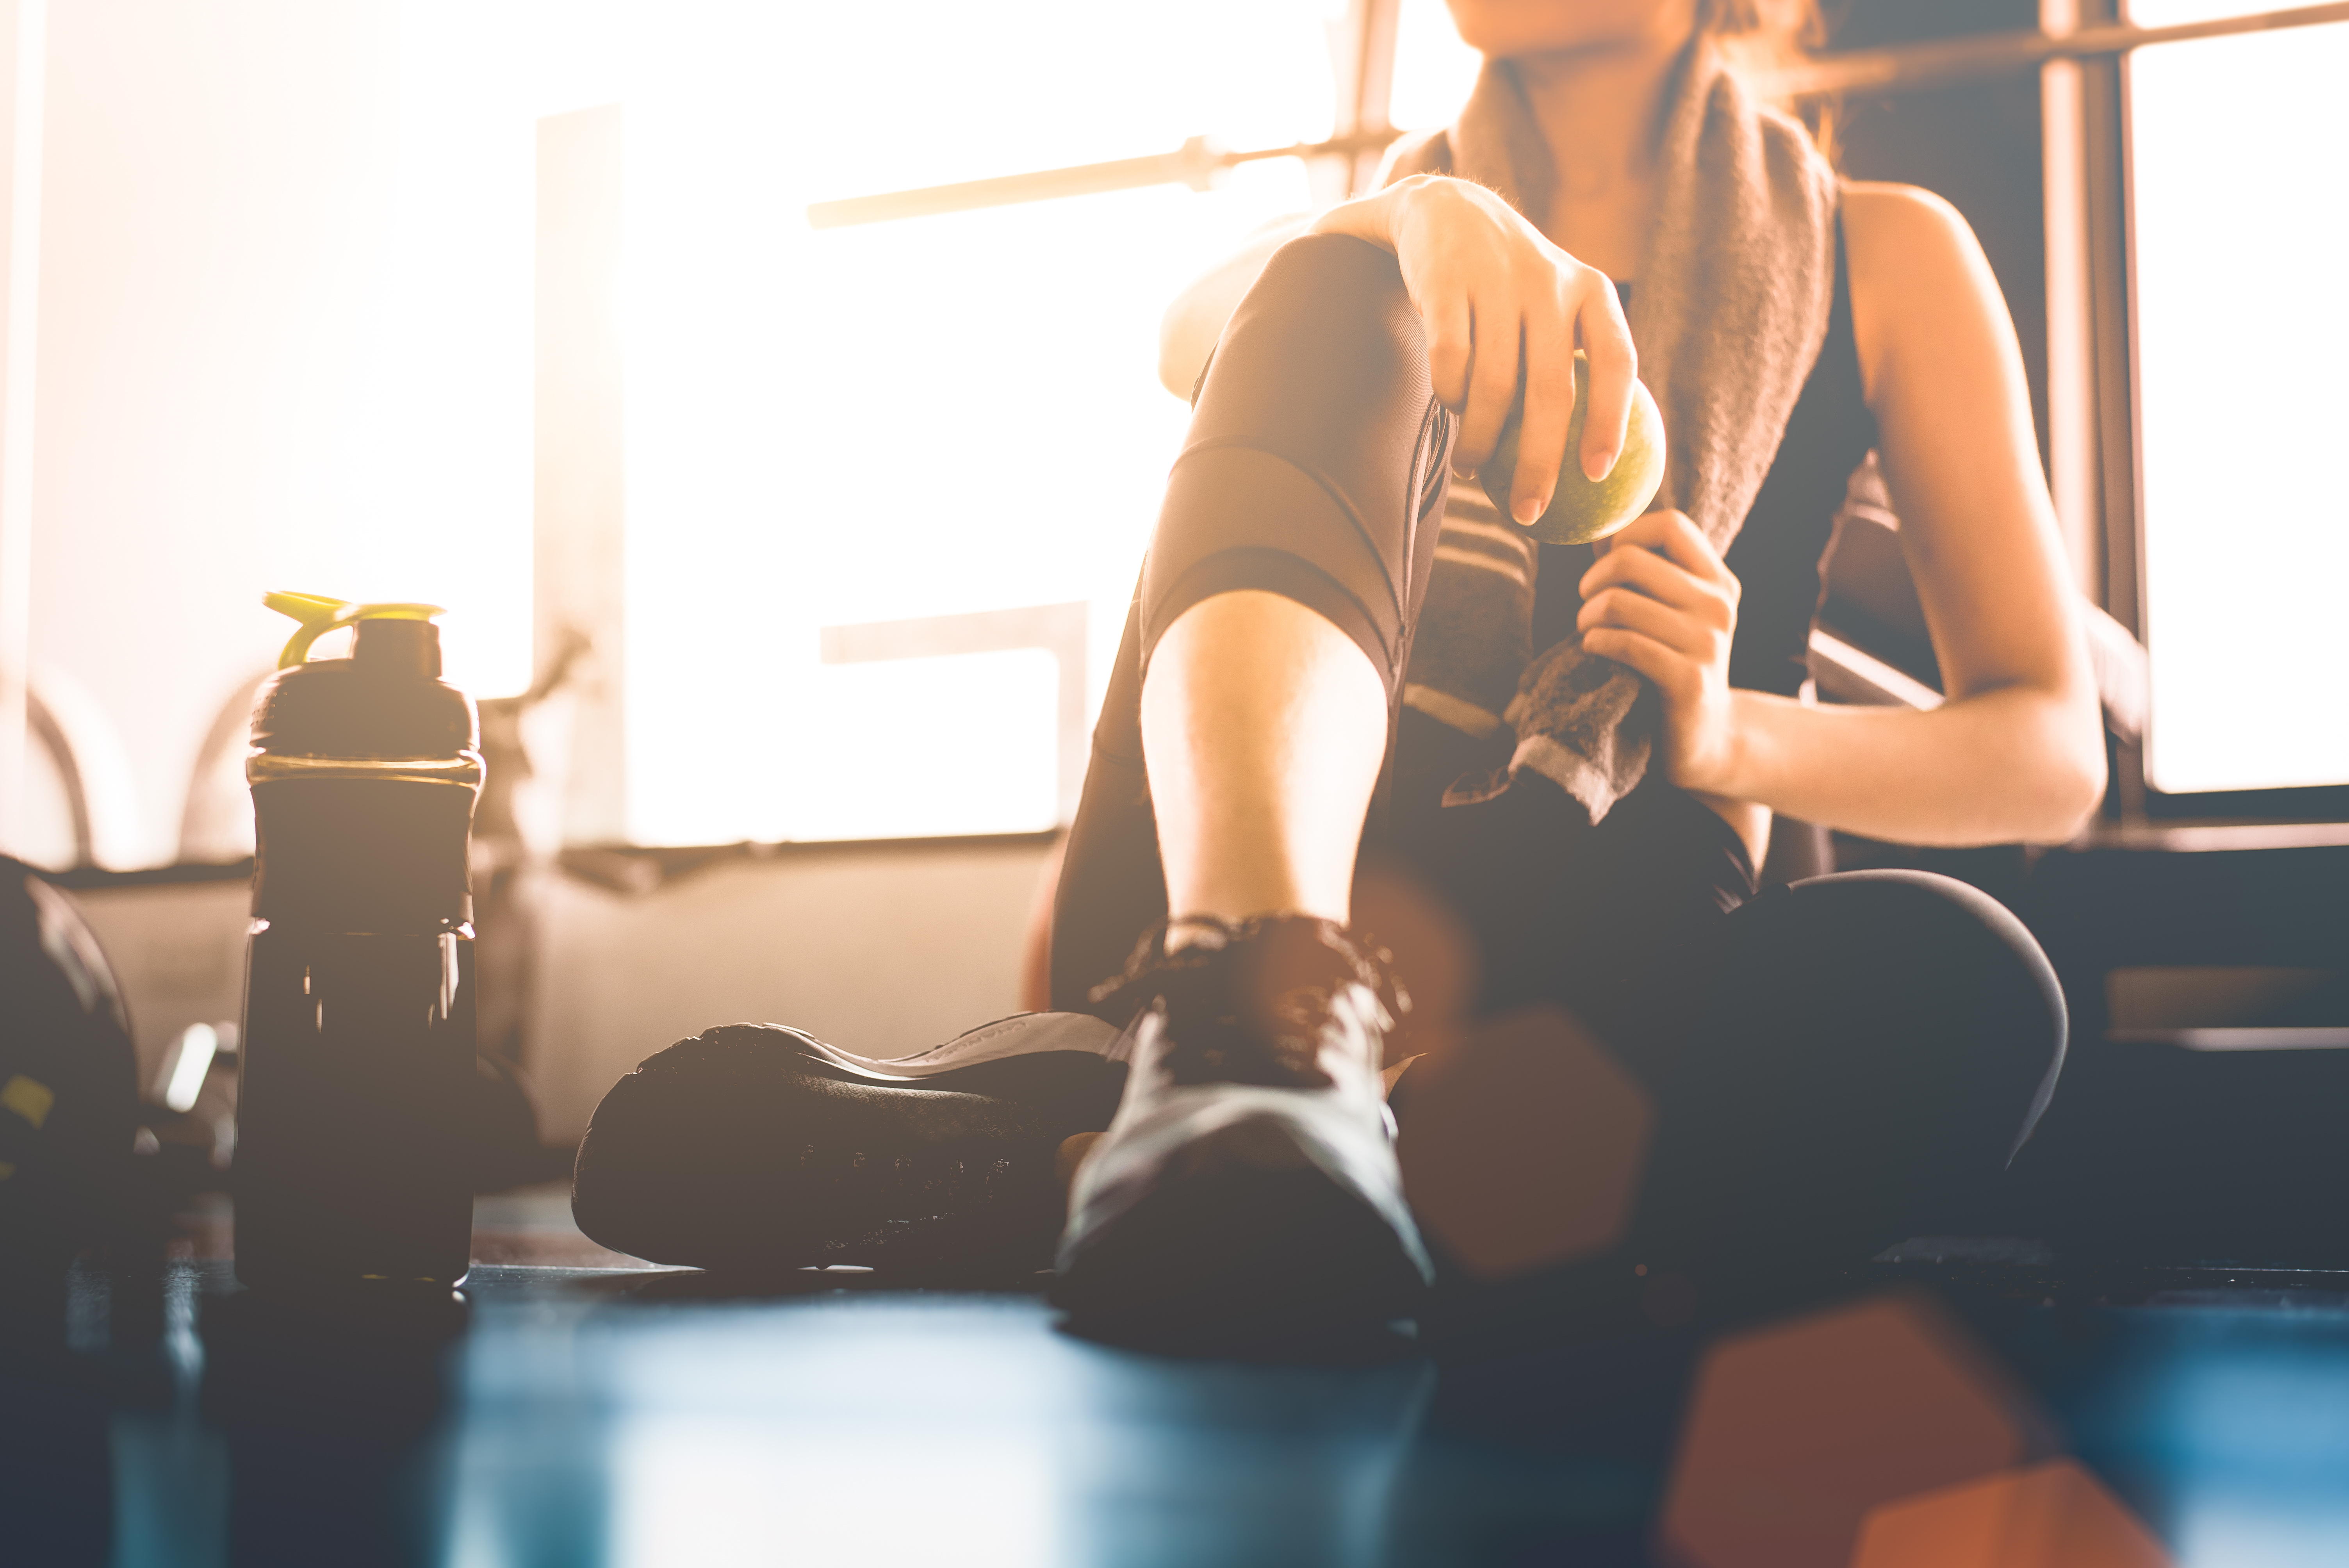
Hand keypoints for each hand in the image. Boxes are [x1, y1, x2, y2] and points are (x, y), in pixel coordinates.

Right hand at [1309, 175, 1636, 525]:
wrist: (1445, 210)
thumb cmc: (1511, 285)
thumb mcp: (1558, 303)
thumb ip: (1577, 361)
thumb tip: (1595, 464)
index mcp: (1591, 291)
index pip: (1616, 361)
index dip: (1610, 422)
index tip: (1597, 475)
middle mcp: (1551, 282)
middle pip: (1550, 392)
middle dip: (1539, 464)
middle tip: (1529, 513)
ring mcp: (1497, 280)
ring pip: (1493, 387)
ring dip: (1481, 443)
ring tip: (1474, 469)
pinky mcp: (1446, 284)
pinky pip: (1450, 364)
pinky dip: (1449, 397)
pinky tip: (1449, 412)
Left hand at [1576, 510, 1741, 793]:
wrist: (1706, 738)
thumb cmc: (1673, 665)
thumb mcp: (1672, 612)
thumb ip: (1646, 572)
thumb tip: (1601, 532)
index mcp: (1718, 581)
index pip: (1669, 525)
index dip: (1625, 535)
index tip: (1606, 565)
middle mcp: (1718, 606)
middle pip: (1631, 559)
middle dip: (1592, 581)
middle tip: (1587, 605)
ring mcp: (1707, 643)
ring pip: (1618, 602)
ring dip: (1587, 617)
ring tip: (1589, 632)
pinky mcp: (1688, 680)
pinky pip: (1623, 643)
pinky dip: (1596, 642)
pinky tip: (1594, 650)